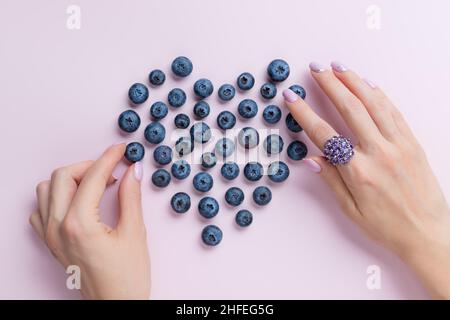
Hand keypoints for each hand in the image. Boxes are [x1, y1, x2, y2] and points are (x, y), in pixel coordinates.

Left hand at [29, 144, 149, 298]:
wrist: (116, 306)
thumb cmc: (127, 278)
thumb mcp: (135, 233)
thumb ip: (131, 197)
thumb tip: (133, 170)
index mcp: (80, 224)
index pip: (93, 177)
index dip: (109, 158)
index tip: (122, 150)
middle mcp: (58, 228)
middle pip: (63, 175)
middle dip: (89, 165)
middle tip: (112, 168)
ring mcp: (50, 236)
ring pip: (47, 189)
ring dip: (71, 179)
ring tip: (96, 184)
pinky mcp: (50, 243)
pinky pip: (40, 209)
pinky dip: (56, 197)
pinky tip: (78, 201)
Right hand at [283, 62, 449, 298]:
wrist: (429, 233)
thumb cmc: (389, 226)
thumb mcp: (352, 210)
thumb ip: (331, 180)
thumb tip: (312, 159)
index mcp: (359, 172)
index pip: (324, 134)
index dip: (305, 113)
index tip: (293, 98)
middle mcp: (379, 153)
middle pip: (349, 109)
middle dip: (330, 85)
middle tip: (316, 69)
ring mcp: (399, 145)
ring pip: (373, 103)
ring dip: (354, 81)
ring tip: (338, 67)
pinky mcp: (412, 143)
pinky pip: (394, 111)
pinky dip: (379, 94)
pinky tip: (368, 83)